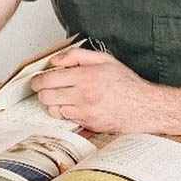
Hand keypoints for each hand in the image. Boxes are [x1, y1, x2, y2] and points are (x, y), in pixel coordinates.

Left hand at [31, 47, 164, 133]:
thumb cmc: (126, 83)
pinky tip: (71, 105)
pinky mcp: (88, 124)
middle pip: (46, 96)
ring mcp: (86, 112)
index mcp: (86, 76)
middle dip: (41, 91)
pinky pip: (66, 119)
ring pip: (53, 109)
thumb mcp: (104, 59)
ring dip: (51, 103)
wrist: (144, 107)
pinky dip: (64, 112)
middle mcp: (84, 95)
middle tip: (44, 88)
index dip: (37, 80)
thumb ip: (76, 56)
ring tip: (58, 97)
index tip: (36, 80)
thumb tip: (55, 60)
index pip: (49, 79)